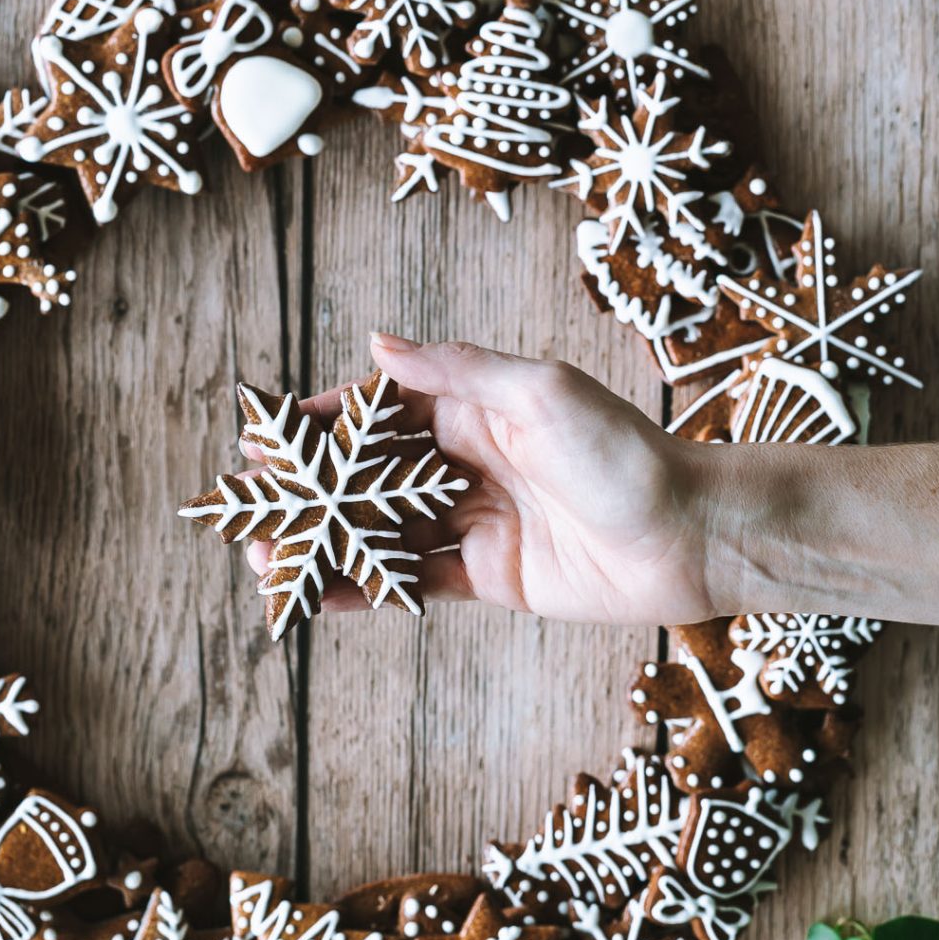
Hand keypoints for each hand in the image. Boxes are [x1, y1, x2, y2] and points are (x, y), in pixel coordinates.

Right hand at [251, 334, 712, 628]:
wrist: (691, 535)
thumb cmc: (626, 450)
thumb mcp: (541, 392)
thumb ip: (457, 372)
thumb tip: (377, 346)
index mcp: (478, 408)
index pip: (382, 411)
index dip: (323, 421)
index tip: (267, 431)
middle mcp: (470, 461)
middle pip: (372, 475)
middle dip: (310, 489)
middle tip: (247, 504)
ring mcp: (478, 522)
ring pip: (384, 532)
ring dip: (327, 543)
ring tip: (266, 558)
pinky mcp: (493, 578)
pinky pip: (417, 582)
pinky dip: (368, 589)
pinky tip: (322, 593)